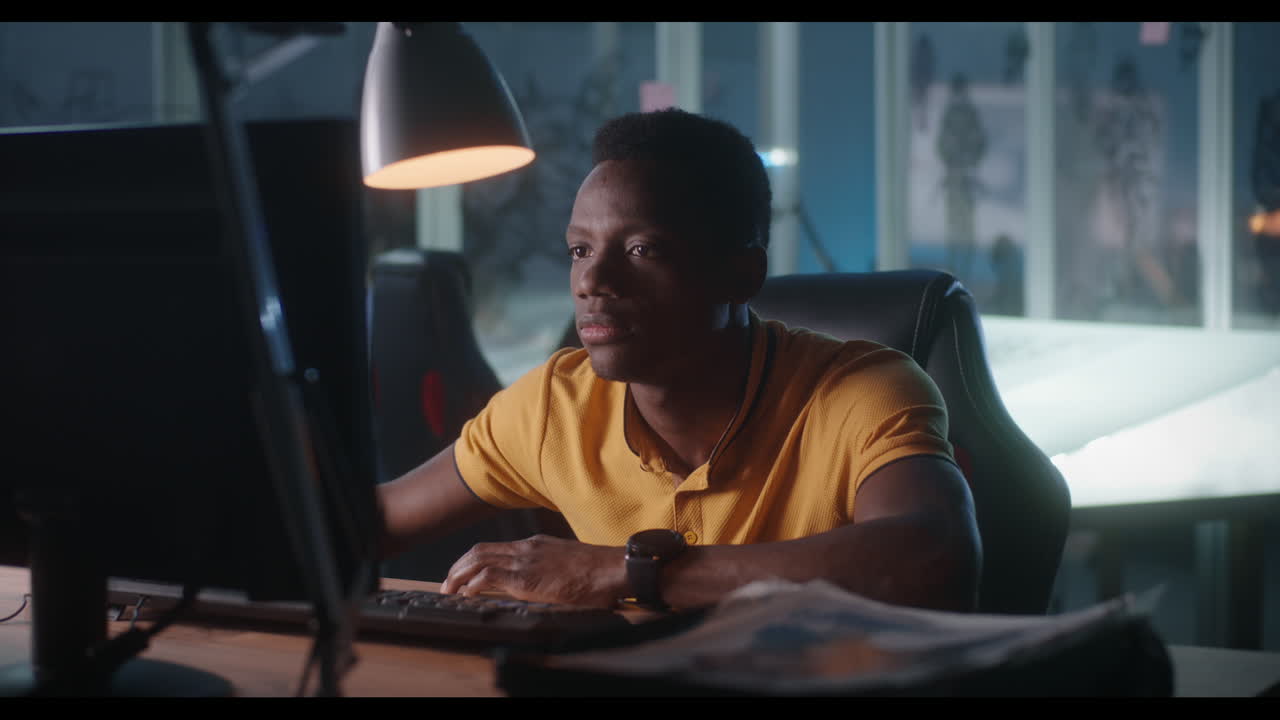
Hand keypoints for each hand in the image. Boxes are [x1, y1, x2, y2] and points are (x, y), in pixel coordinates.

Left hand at [440, 534, 626, 607]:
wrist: (611, 569)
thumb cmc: (598, 572)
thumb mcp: (568, 564)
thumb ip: (551, 569)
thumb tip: (546, 582)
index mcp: (535, 544)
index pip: (494, 548)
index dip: (473, 560)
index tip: (463, 573)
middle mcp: (526, 548)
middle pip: (479, 551)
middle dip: (458, 567)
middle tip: (448, 583)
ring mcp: (525, 561)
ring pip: (478, 561)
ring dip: (459, 576)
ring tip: (449, 591)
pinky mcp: (527, 578)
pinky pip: (489, 577)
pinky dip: (473, 585)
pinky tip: (466, 595)